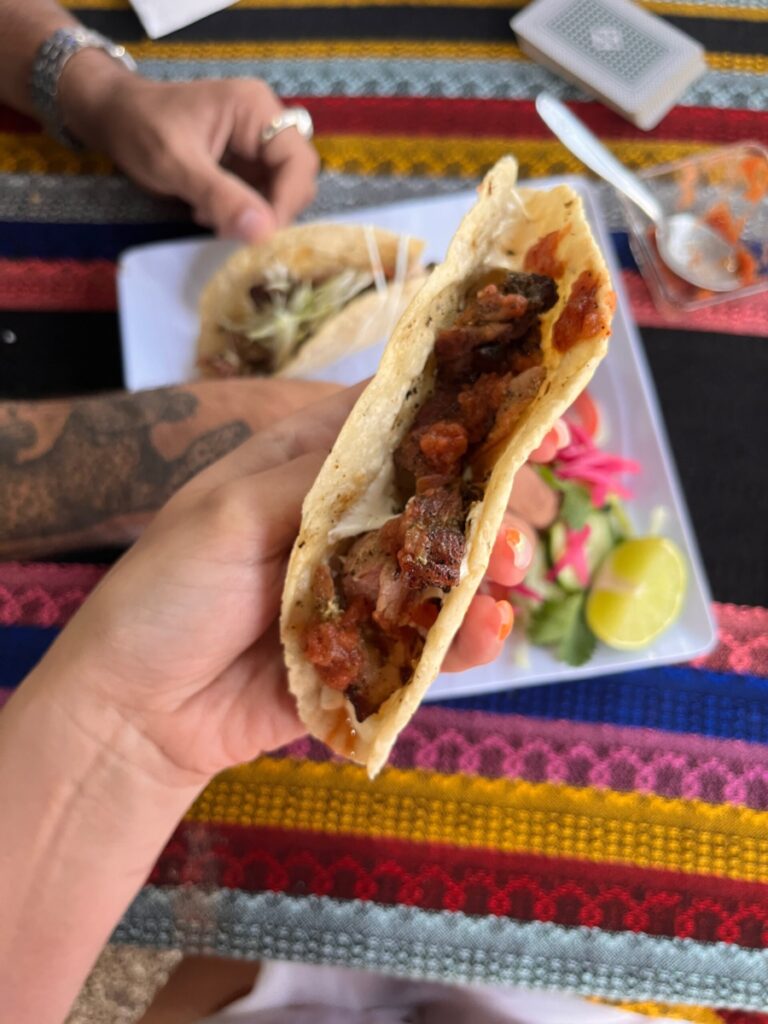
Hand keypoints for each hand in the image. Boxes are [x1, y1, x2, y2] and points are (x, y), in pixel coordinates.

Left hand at [40, 388, 564, 785]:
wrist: (135, 712)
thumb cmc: (165, 595)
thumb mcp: (227, 514)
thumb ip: (317, 478)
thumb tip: (407, 440)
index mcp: (310, 463)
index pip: (402, 420)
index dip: (471, 412)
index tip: (538, 420)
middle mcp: (347, 518)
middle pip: (443, 494)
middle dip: (494, 501)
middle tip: (522, 520)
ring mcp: (366, 586)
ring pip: (451, 567)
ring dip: (491, 568)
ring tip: (506, 577)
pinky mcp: (374, 652)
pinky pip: (435, 640)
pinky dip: (470, 637)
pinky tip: (488, 632)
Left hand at [57, 52, 319, 240]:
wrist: (112, 116)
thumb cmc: (140, 128)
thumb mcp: (177, 165)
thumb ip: (221, 197)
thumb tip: (264, 233)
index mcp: (256, 109)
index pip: (298, 163)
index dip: (287, 203)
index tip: (264, 237)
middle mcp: (265, 123)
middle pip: (296, 179)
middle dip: (272, 211)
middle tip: (236, 233)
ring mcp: (257, 144)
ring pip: (281, 192)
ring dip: (256, 215)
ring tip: (215, 220)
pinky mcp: (245, 163)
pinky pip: (261, 196)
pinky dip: (242, 213)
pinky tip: (211, 214)